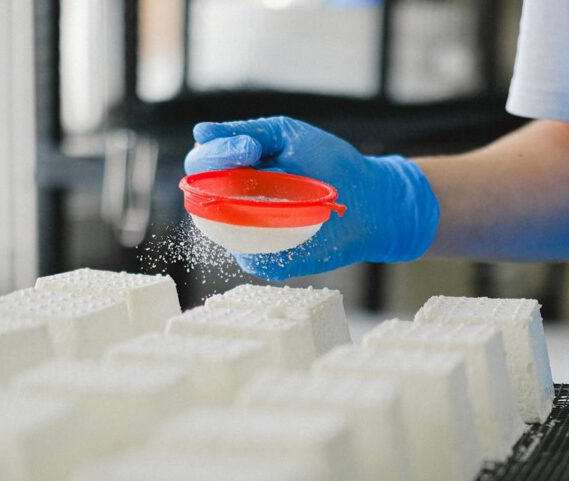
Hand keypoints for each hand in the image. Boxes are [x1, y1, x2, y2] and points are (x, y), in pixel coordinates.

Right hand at [184, 116, 438, 279]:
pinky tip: (292, 224)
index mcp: (234, 172)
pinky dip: (265, 239)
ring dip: (242, 210)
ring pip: (220, 229)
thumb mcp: (285, 135)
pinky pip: (250, 256)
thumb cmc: (329, 163)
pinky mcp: (268, 262)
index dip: (213, 154)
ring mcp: (249, 236)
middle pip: (200, 196)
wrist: (369, 200)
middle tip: (253, 162)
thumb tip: (200, 131)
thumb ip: (245, 132)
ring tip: (283, 195)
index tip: (249, 148)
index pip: (200, 164)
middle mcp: (234, 205)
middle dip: (219, 178)